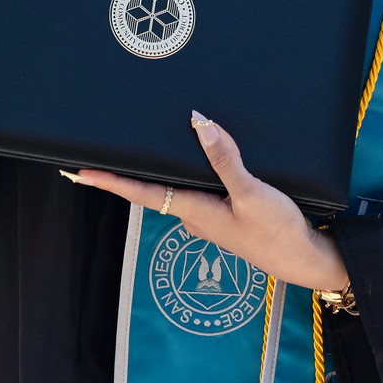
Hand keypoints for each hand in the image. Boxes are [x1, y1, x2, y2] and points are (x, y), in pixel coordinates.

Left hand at [71, 113, 349, 292]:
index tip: (78, 172)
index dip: (109, 181)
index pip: (141, 192)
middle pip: (151, 188)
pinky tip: (194, 160)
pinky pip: (196, 187)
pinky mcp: (225, 212)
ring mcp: (208, 215)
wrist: (304, 259)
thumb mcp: (252, 193)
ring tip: (137, 149)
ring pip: (175, 187)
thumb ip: (225, 159)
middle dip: (125, 172)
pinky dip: (186, 172)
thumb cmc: (276, 231)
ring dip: (154, 171)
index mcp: (193, 210)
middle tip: (98, 154)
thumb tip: (200, 123)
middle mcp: (193, 214)